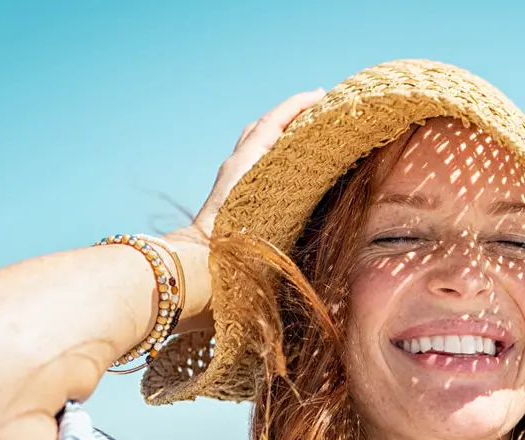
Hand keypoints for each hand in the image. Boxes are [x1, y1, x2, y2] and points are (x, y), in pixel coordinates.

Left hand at [178, 88, 326, 243]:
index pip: (273, 121)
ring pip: (257, 143)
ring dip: (281, 134)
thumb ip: (281, 176)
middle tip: (317, 112)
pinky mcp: (233, 194)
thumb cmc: (235, 234)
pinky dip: (275, 154)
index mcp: (247, 159)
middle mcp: (238, 163)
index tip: (321, 94)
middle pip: (263, 127)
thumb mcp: (262, 195)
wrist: (204, 259)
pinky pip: (257, 162)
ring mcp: (233, 178)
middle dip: (289, 115)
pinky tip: (290, 166)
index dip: (297, 104)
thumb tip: (303, 149)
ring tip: (308, 135)